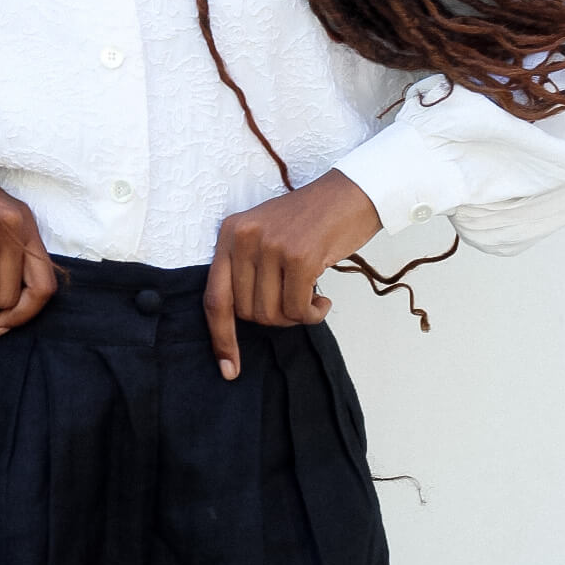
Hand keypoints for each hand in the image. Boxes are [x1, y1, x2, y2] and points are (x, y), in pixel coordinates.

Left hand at [203, 169, 381, 380]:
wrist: (350, 195)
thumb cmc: (309, 222)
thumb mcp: (265, 235)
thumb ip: (247, 270)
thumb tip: (239, 323)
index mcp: (229, 233)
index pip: (215, 297)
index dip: (221, 338)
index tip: (228, 369)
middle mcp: (243, 237)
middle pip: (246, 312)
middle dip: (274, 318)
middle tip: (297, 301)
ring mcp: (271, 246)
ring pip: (272, 314)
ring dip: (295, 316)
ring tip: (310, 297)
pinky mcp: (299, 257)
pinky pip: (298, 310)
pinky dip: (312, 315)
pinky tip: (323, 301)